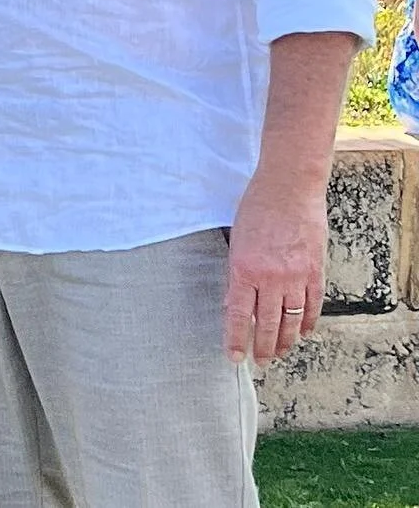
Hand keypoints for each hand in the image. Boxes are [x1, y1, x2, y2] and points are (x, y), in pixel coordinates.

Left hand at [223, 169, 327, 366]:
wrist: (288, 188)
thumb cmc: (256, 208)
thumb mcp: (236, 240)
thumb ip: (235, 273)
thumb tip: (233, 304)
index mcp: (244, 268)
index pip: (238, 314)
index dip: (236, 339)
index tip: (234, 357)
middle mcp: (270, 278)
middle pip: (266, 323)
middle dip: (262, 347)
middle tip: (259, 361)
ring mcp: (296, 276)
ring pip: (291, 320)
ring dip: (284, 340)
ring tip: (278, 353)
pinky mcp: (315, 272)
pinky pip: (313, 305)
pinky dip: (308, 322)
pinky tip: (302, 333)